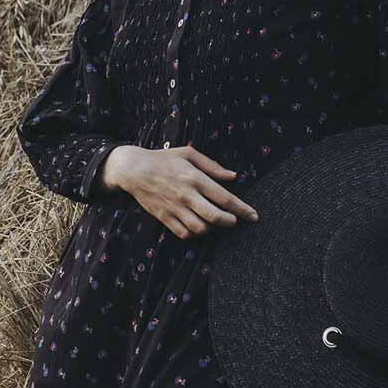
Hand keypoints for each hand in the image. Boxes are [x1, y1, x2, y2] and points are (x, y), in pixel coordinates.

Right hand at [103, 144, 259, 239]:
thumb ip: (212, 166)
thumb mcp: (189, 154)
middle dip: (230, 222)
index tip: (254, 216)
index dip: (242, 209)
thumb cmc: (163, 159)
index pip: (225, 198)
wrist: (133, 169)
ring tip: (216, 222)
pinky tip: (200, 227)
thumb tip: (233, 176)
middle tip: (234, 221)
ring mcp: (174, 208)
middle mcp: (186, 195)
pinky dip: (196, 234)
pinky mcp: (164, 217)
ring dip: (213, 229)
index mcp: (194, 178)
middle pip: (215, 217)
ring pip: (200, 228)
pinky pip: (184, 233)